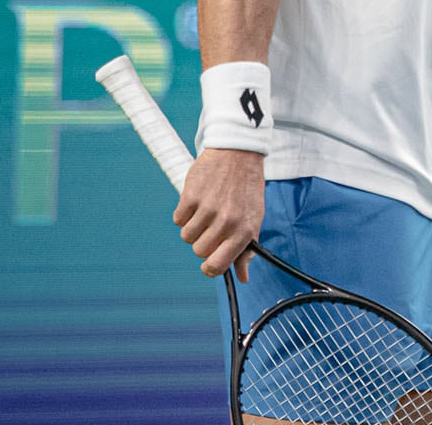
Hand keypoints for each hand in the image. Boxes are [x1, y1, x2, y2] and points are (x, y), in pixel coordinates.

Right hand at [174, 147, 265, 280]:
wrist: (238, 154)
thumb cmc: (247, 190)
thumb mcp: (253, 219)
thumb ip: (246, 249)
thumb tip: (243, 277)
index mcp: (244, 231)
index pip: (218, 265)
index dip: (210, 269)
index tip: (208, 264)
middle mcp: (226, 222)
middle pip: (199, 251)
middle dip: (202, 242)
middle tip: (212, 225)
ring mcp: (208, 209)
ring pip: (187, 236)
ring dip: (193, 227)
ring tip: (206, 210)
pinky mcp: (190, 196)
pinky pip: (178, 219)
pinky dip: (184, 213)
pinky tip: (198, 200)